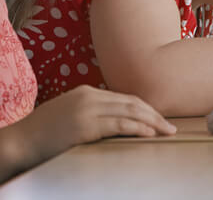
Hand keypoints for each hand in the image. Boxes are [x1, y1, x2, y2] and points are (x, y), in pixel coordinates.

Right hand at [22, 85, 175, 165]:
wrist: (18, 142)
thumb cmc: (43, 134)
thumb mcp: (70, 114)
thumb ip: (93, 113)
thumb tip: (118, 121)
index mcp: (88, 92)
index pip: (126, 98)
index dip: (146, 109)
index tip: (160, 119)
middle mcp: (90, 96)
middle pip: (132, 103)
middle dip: (155, 115)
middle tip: (171, 127)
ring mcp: (87, 109)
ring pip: (130, 112)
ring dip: (152, 122)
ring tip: (166, 131)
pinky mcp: (84, 125)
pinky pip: (118, 125)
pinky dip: (137, 128)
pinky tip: (149, 133)